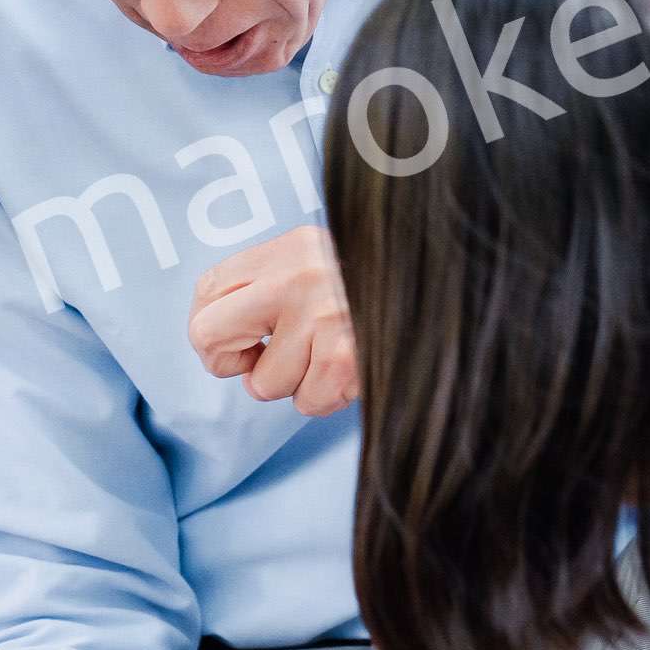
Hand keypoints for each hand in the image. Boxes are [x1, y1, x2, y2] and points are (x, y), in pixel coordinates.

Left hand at [187, 227, 357, 415]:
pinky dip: (324, 397)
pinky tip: (344, 371)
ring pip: (264, 384)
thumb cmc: (372, 284)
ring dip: (293, 382)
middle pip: (208, 335)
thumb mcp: (319, 262)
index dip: (214, 329)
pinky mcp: (345, 356)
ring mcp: (322, 316)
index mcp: (288, 247)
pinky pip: (307, 402)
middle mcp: (298, 276)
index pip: (206, 290)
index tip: (240, 340)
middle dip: (229, 362)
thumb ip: (270, 283)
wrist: (444, 285)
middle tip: (259, 363)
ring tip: (324, 359)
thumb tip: (218, 330)